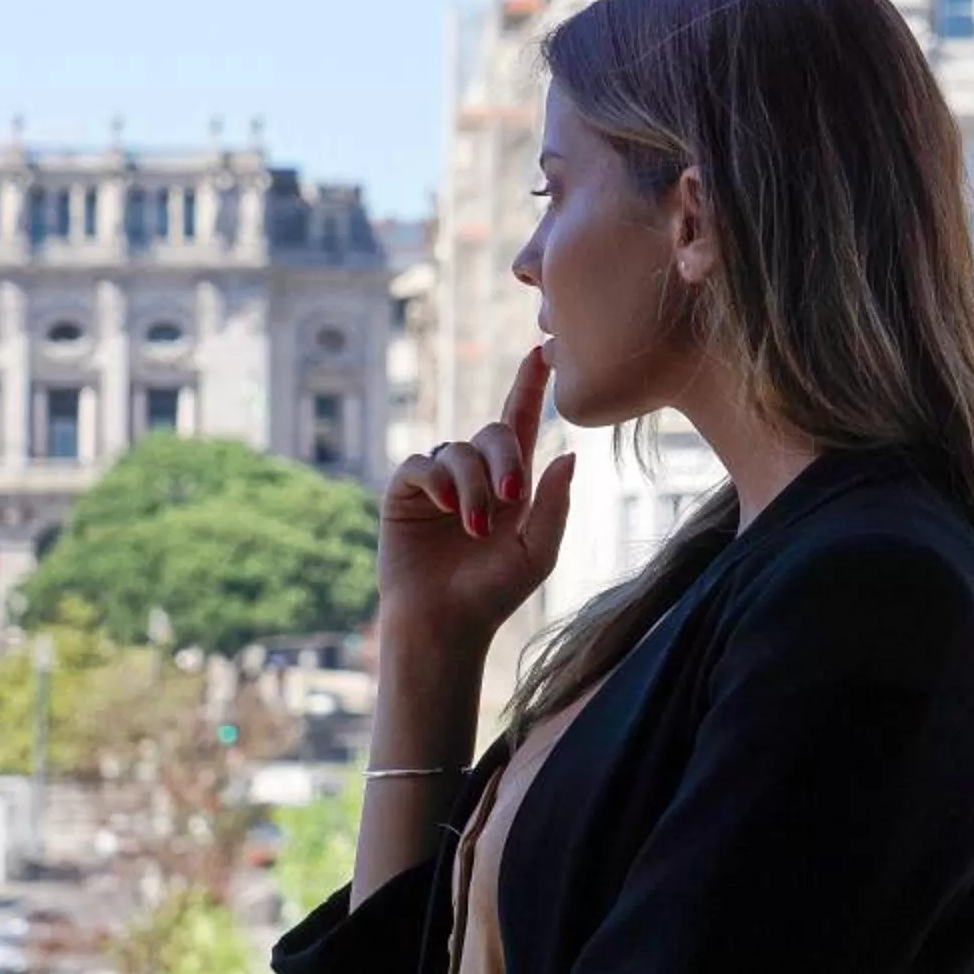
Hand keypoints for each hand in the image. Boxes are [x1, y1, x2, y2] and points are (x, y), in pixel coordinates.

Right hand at [378, 344, 576, 682]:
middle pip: (493, 433)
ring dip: (472, 485)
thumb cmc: (494, 593)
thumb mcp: (538, 552)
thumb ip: (554, 504)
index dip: (529, 385)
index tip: (541, 350)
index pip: (521, 421)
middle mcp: (475, 474)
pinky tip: (448, 509)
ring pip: (457, 451)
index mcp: (512, 483)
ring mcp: (438, 481)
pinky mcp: (405, 493)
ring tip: (475, 527)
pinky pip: (421, 464)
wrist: (445, 623)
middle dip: (504, 460)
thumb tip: (568, 454)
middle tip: (511, 497)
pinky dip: (438, 481)